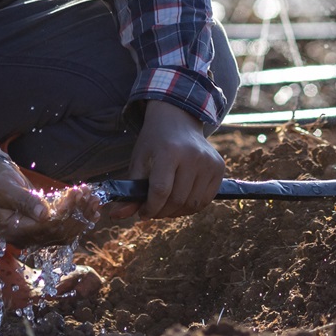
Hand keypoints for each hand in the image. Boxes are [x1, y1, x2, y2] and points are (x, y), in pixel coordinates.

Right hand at [0, 157, 101, 247]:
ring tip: (93, 197)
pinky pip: (63, 229)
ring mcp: (33, 234)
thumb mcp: (5, 189)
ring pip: (64, 232)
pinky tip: (92, 210)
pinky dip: (78, 219)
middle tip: (89, 192)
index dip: (65, 211)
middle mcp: (25, 238)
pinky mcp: (41, 227)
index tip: (76, 192)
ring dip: (81, 216)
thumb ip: (24, 202)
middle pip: (59, 232)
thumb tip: (45, 214)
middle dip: (77, 212)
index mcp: (13, 231)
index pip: (47, 227)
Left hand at [125, 100, 224, 218]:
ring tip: (166, 205)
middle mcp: (193, 155)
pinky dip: (192, 206)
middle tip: (153, 210)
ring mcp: (209, 161)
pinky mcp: (218, 167)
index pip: (161, 191)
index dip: (150, 208)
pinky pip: (206, 199)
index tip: (142, 213)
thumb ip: (131, 190)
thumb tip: (116, 216)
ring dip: (176, 212)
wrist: (178, 120)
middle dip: (161, 212)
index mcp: (169, 151)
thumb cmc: (155, 142)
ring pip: (193, 204)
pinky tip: (181, 200)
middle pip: (177, 200)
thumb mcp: (139, 161)